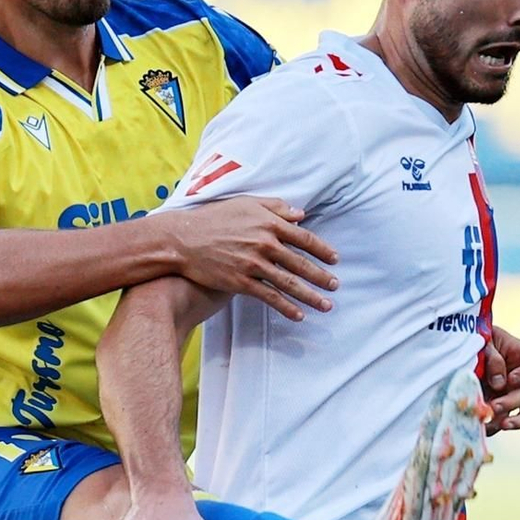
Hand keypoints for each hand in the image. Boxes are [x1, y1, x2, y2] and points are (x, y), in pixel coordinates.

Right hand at [168, 198, 337, 322]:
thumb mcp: (246, 203)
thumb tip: (300, 214)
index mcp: (269, 223)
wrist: (183, 240)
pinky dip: (286, 308)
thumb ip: (274, 207)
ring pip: (289, 283)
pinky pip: (269, 297)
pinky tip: (298, 315)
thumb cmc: (214, 218)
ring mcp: (253, 265)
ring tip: (326, 305)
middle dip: (322, 277)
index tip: (335, 259)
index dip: (322, 250)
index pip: (304, 239)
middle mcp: (265, 244)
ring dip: (311, 296)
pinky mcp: (241, 282)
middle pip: (301, 264)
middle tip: (336, 286)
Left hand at [482, 323, 519, 433]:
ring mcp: (517, 394)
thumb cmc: (477, 342)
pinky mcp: (505, 408)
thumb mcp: (483, 343)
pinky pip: (509, 420)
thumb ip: (492, 358)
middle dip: (512, 401)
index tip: (512, 378)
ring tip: (501, 425)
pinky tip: (486, 428)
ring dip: (517, 420)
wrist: (464, 353)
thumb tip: (499, 384)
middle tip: (494, 406)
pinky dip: (499, 426)